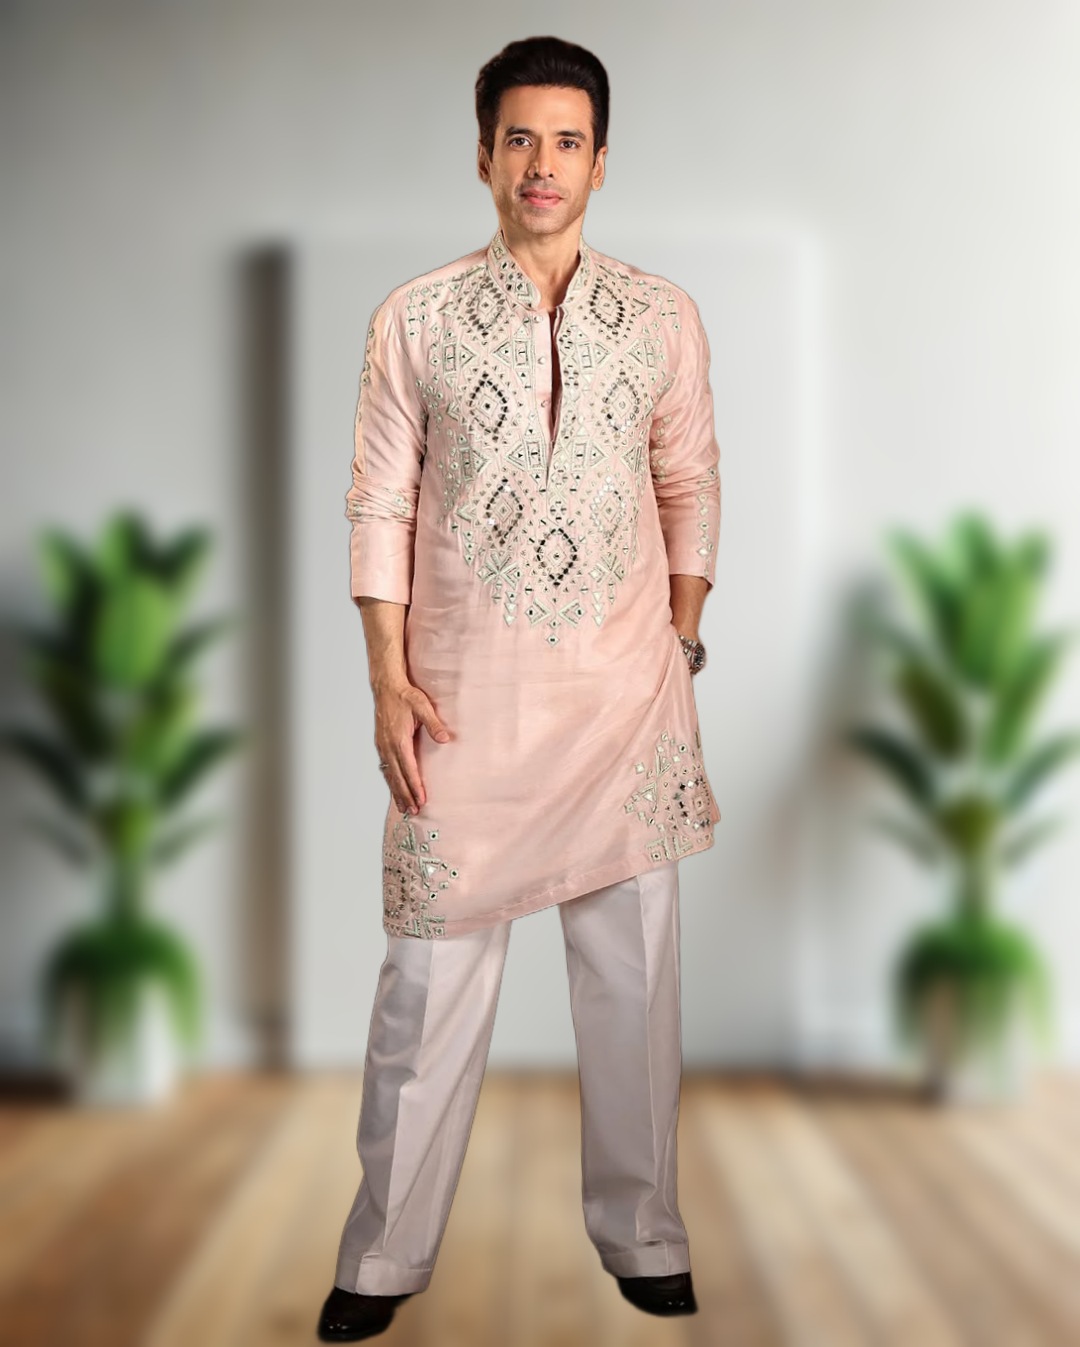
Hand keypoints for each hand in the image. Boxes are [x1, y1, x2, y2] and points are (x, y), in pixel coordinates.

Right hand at [373, 681, 451, 813]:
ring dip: (397, 792)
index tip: (421, 799)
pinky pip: (385, 768)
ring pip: (389, 775)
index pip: (409, 768)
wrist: (386, 686)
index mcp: (399, 740)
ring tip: (404, 807)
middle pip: (397, 777)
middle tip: (414, 811)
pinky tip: (394, 789)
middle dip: (406, 795)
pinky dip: (390, 781)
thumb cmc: (405, 695)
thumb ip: (434, 723)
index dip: (415, 786)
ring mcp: (382, 746)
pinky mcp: (381, 744)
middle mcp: (388, 746)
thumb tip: (446, 739)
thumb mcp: (422, 706)